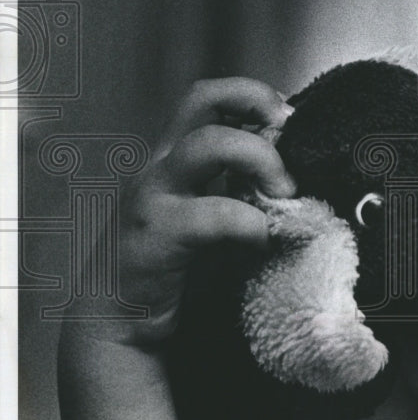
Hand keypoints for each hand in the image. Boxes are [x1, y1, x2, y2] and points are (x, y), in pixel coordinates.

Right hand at [100, 77, 296, 347]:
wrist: (118, 324)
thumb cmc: (176, 266)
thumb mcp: (210, 212)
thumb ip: (241, 185)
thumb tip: (297, 164)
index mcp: (175, 156)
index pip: (209, 98)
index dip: (252, 95)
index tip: (288, 120)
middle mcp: (162, 166)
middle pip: (202, 98)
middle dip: (256, 108)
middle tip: (289, 147)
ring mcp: (154, 196)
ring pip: (207, 144)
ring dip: (260, 160)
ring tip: (283, 194)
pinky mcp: (154, 237)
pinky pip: (212, 215)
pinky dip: (249, 224)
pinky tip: (261, 242)